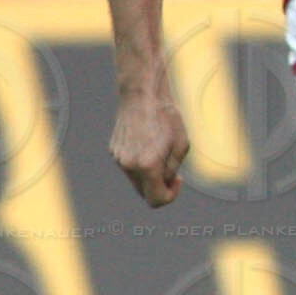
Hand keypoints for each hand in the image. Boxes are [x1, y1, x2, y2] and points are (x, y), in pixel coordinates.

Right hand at [110, 89, 188, 207]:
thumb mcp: (181, 145)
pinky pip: (129, 165)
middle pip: (145, 193)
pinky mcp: (113, 150)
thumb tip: (163, 182)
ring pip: (136, 179)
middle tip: (172, 168)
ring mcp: (119, 159)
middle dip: (160, 185)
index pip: (156, 200)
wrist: (142, 94)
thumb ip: (172, 170)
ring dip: (149, 173)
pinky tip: (147, 141)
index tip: (178, 179)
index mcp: (147, 166)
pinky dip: (139, 161)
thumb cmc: (167, 117)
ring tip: (159, 149)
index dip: (170, 195)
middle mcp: (129, 165)